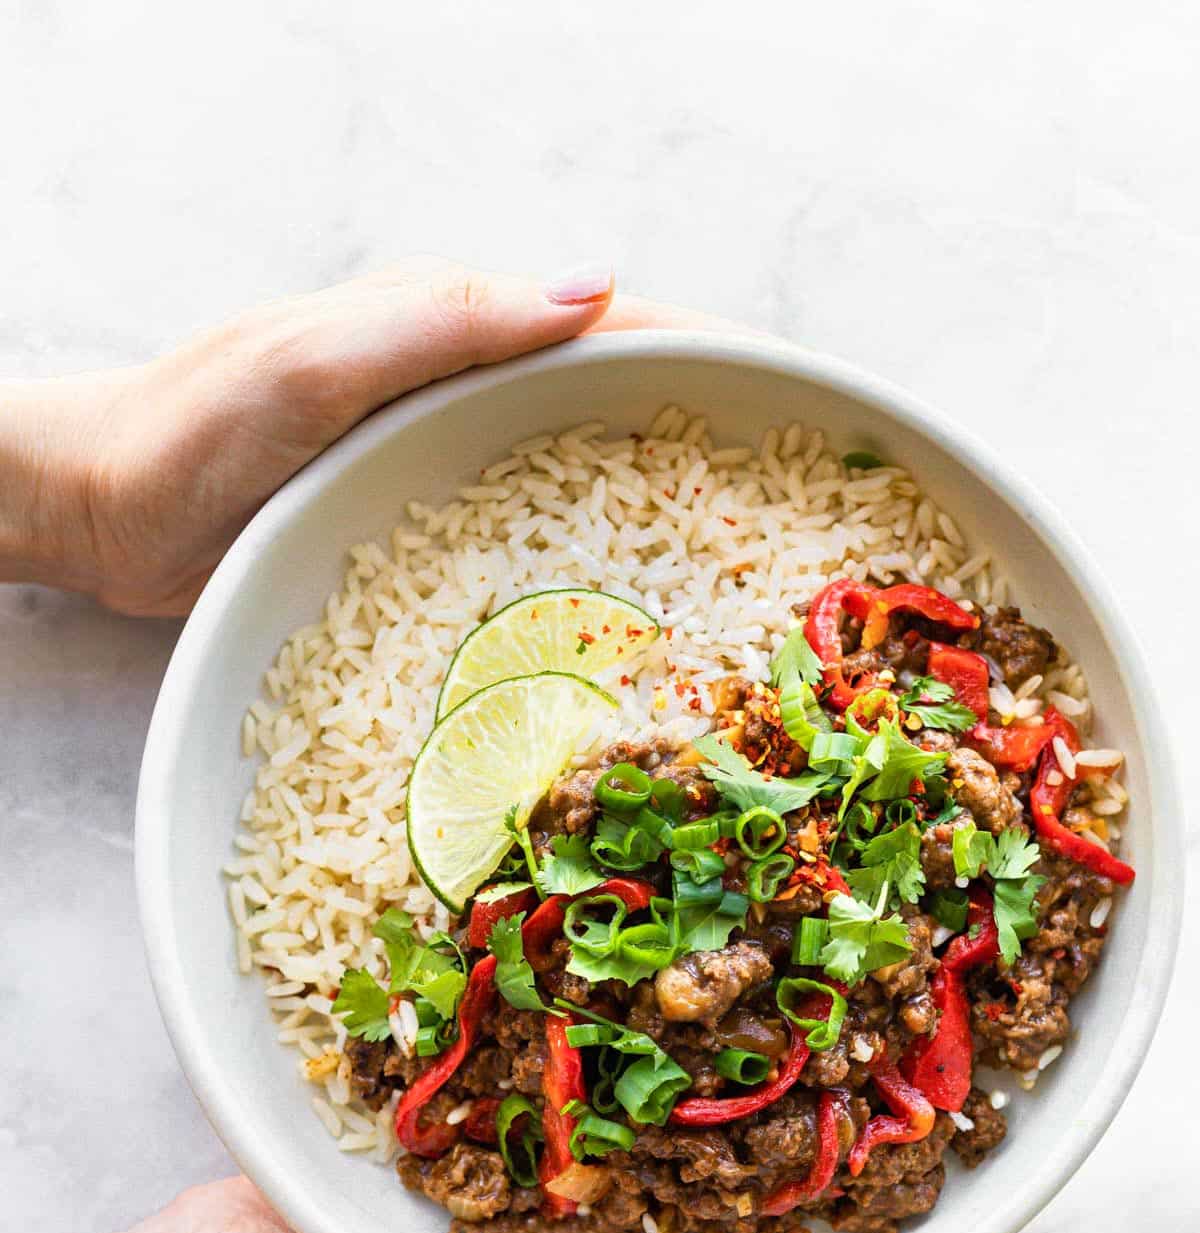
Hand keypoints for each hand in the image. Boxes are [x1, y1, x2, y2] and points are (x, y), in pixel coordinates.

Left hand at [0, 258, 729, 615]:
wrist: (104, 506)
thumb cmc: (194, 426)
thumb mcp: (314, 360)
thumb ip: (441, 321)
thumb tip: (594, 289)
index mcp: (449, 323)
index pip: (607, 323)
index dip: (705, 350)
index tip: (797, 392)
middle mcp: (458, 383)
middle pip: (609, 393)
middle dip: (704, 425)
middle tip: (790, 493)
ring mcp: (441, 453)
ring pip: (575, 464)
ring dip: (654, 498)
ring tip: (737, 557)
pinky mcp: (416, 517)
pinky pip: (521, 527)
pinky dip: (581, 552)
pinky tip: (620, 604)